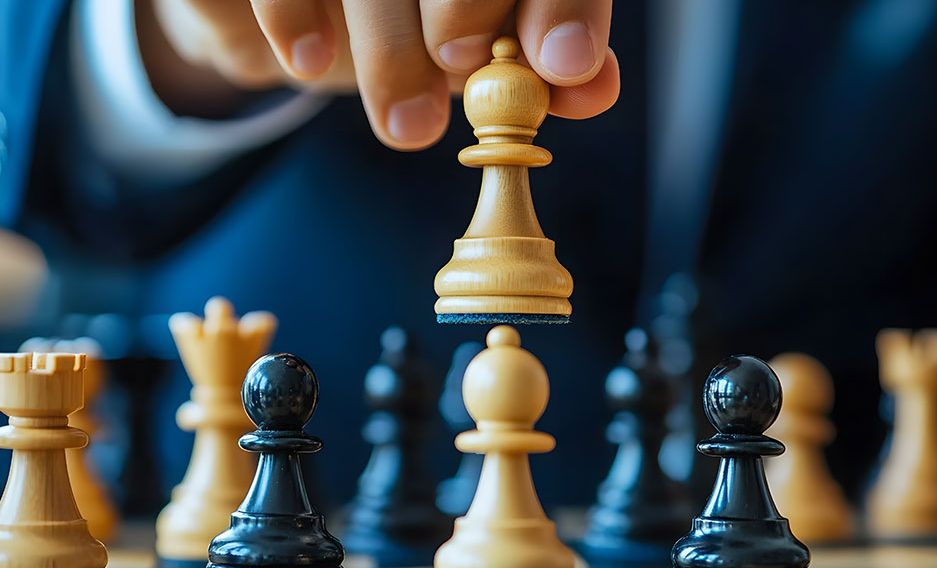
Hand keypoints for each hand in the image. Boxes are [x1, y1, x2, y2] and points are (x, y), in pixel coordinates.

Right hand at [149, 0, 618, 150]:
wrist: (284, 8)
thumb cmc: (404, 20)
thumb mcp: (473, 39)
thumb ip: (533, 55)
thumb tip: (591, 86)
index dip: (563, 2)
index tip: (566, 65)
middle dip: (467, 8)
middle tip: (462, 70)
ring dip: (388, 44)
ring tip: (407, 126)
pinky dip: (290, 10)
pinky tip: (306, 60)